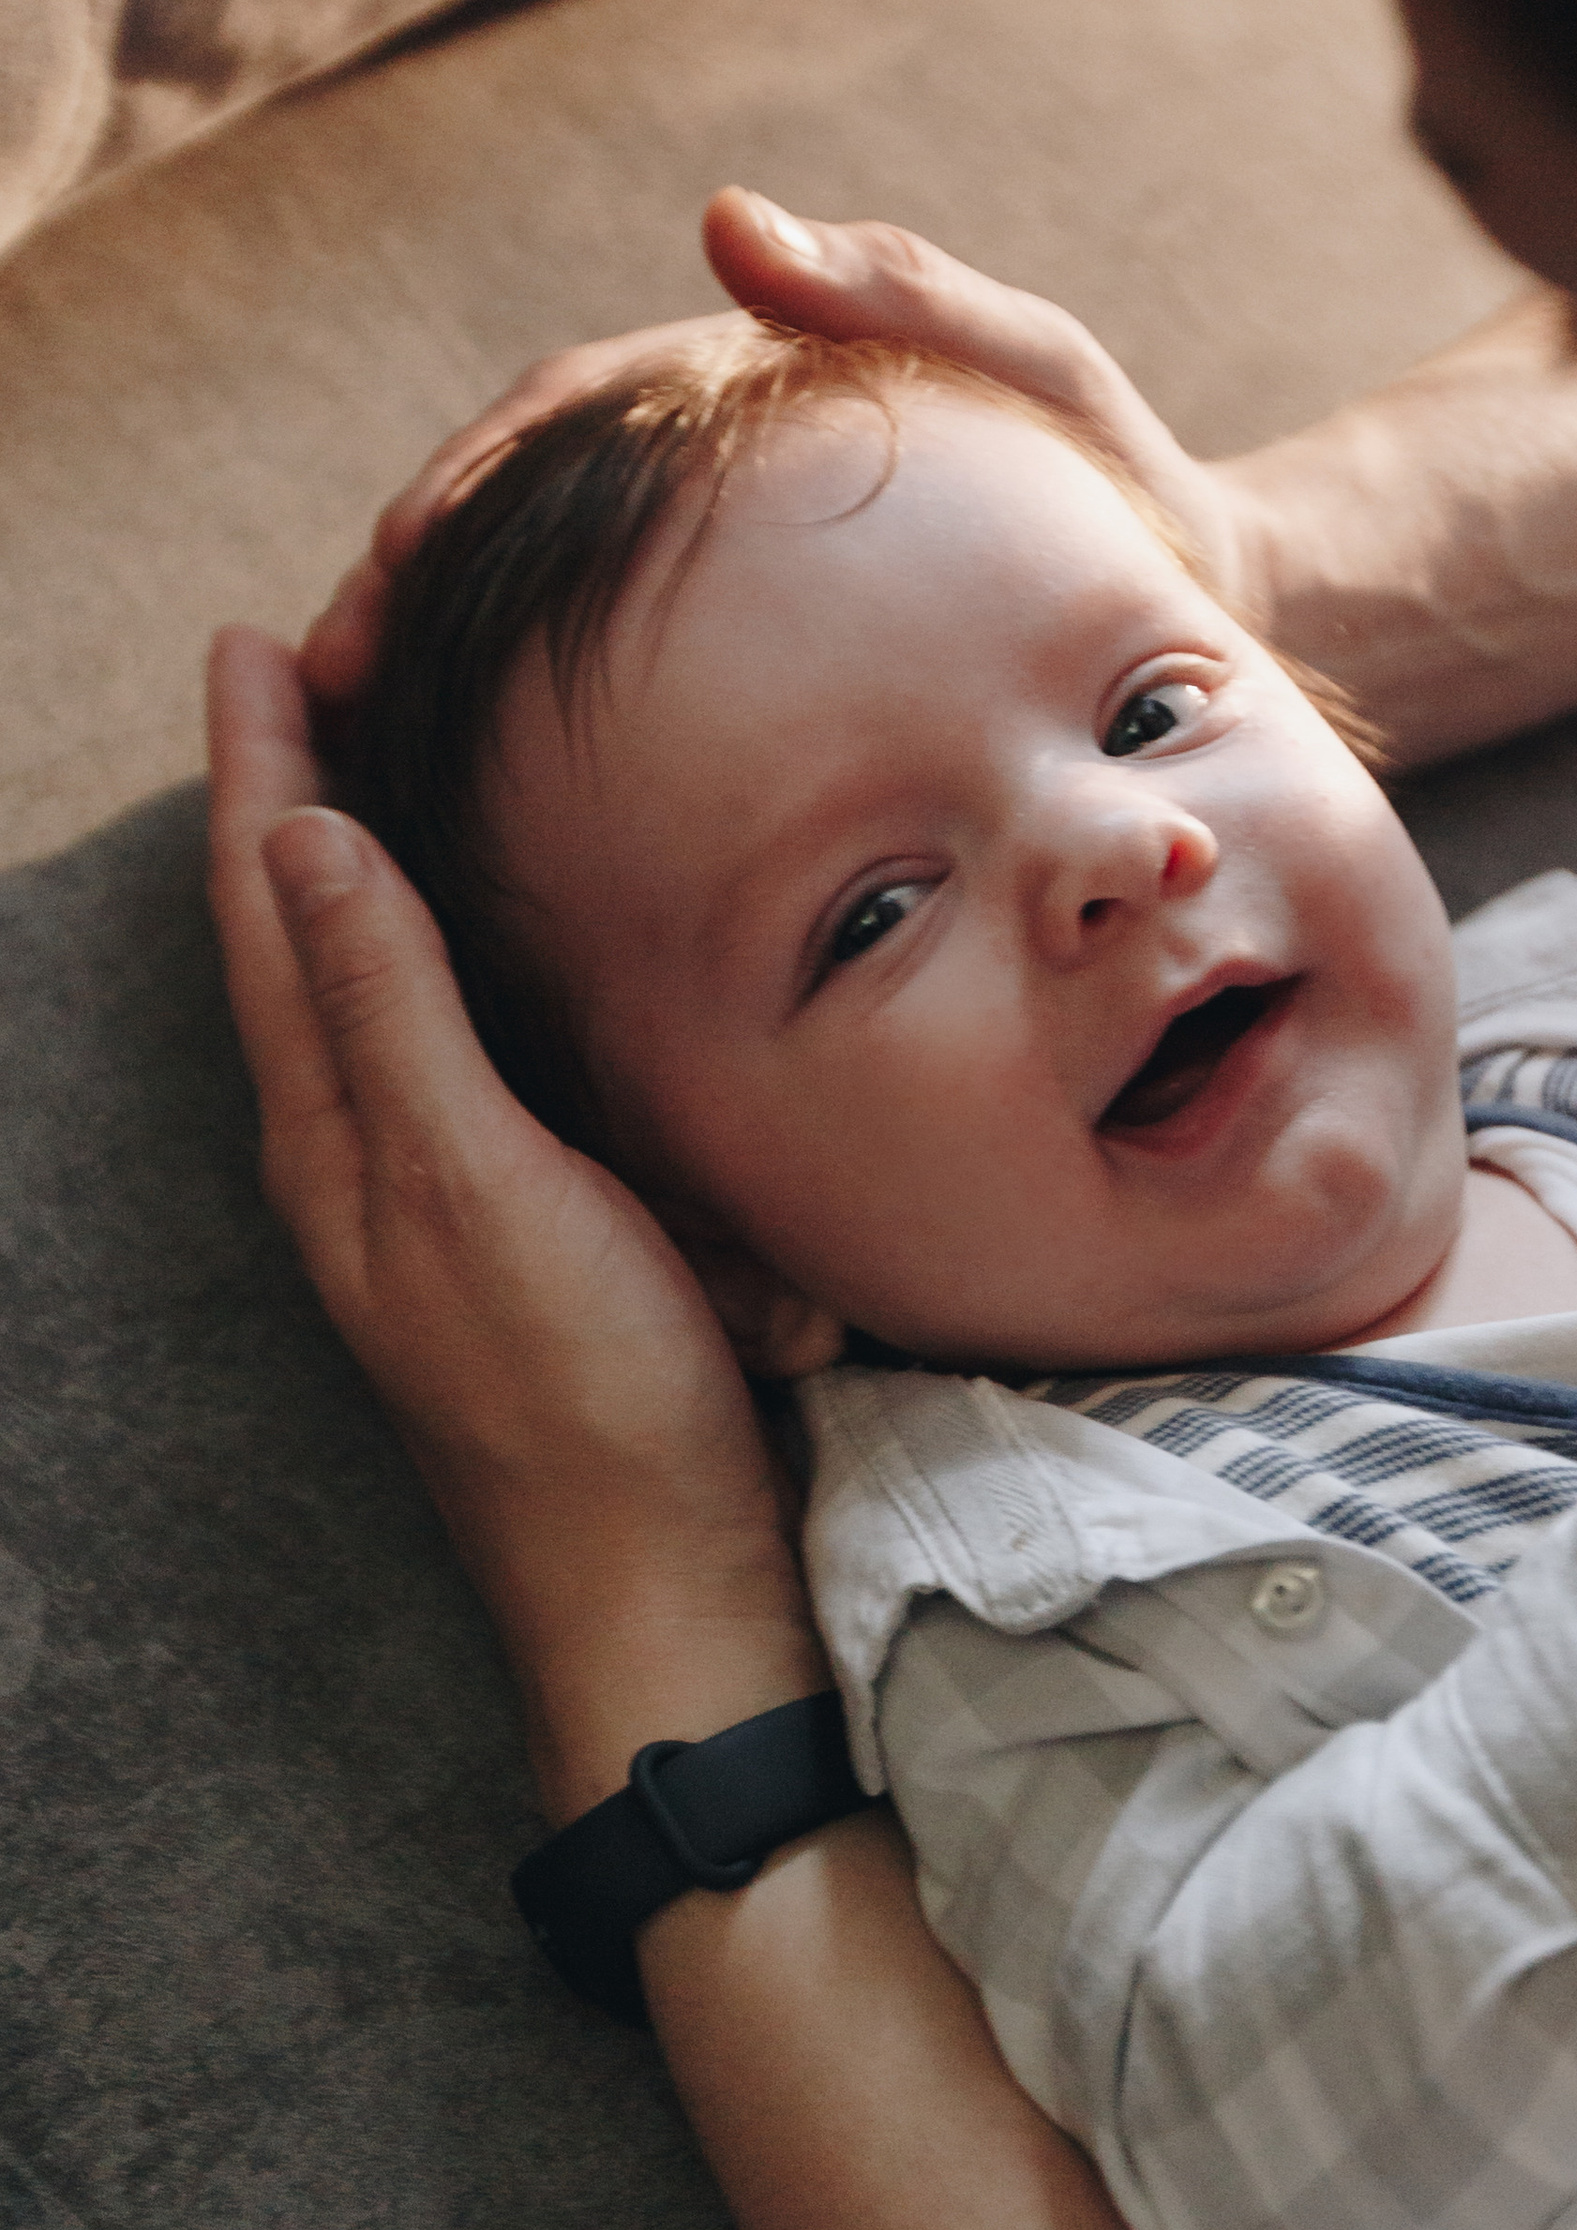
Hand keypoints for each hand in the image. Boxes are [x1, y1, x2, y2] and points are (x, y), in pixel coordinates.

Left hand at [207, 626, 824, 1820]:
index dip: (262, 769)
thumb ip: (393, 1012)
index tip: (260, 641)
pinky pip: (444, 1051)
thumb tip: (302, 836)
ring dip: (357, 867)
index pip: (272, 910)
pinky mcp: (514, 1229)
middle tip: (316, 658)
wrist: (663, 1588)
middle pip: (296, 936)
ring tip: (377, 762)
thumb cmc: (583, 1400)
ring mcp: (433, 1199)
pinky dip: (439, 959)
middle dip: (293, 791)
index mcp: (334, 1135)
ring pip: (363, 993)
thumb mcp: (479, 1187)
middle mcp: (361, 1157)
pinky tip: (487, 950)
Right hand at [301, 192, 1274, 708]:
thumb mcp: (1038, 368)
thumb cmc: (1118, 476)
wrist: (1195, 599)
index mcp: (743, 392)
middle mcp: (708, 485)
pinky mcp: (747, 673)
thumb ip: (908, 292)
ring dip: (450, 672)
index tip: (404, 541)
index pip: (567, 411)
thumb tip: (727, 222)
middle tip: (336, 665)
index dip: (475, 476)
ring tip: (365, 742)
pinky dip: (536, 737)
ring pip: (546, 615)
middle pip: (520, 521)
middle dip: (415, 585)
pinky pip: (614, 695)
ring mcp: (719, 582)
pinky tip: (481, 809)